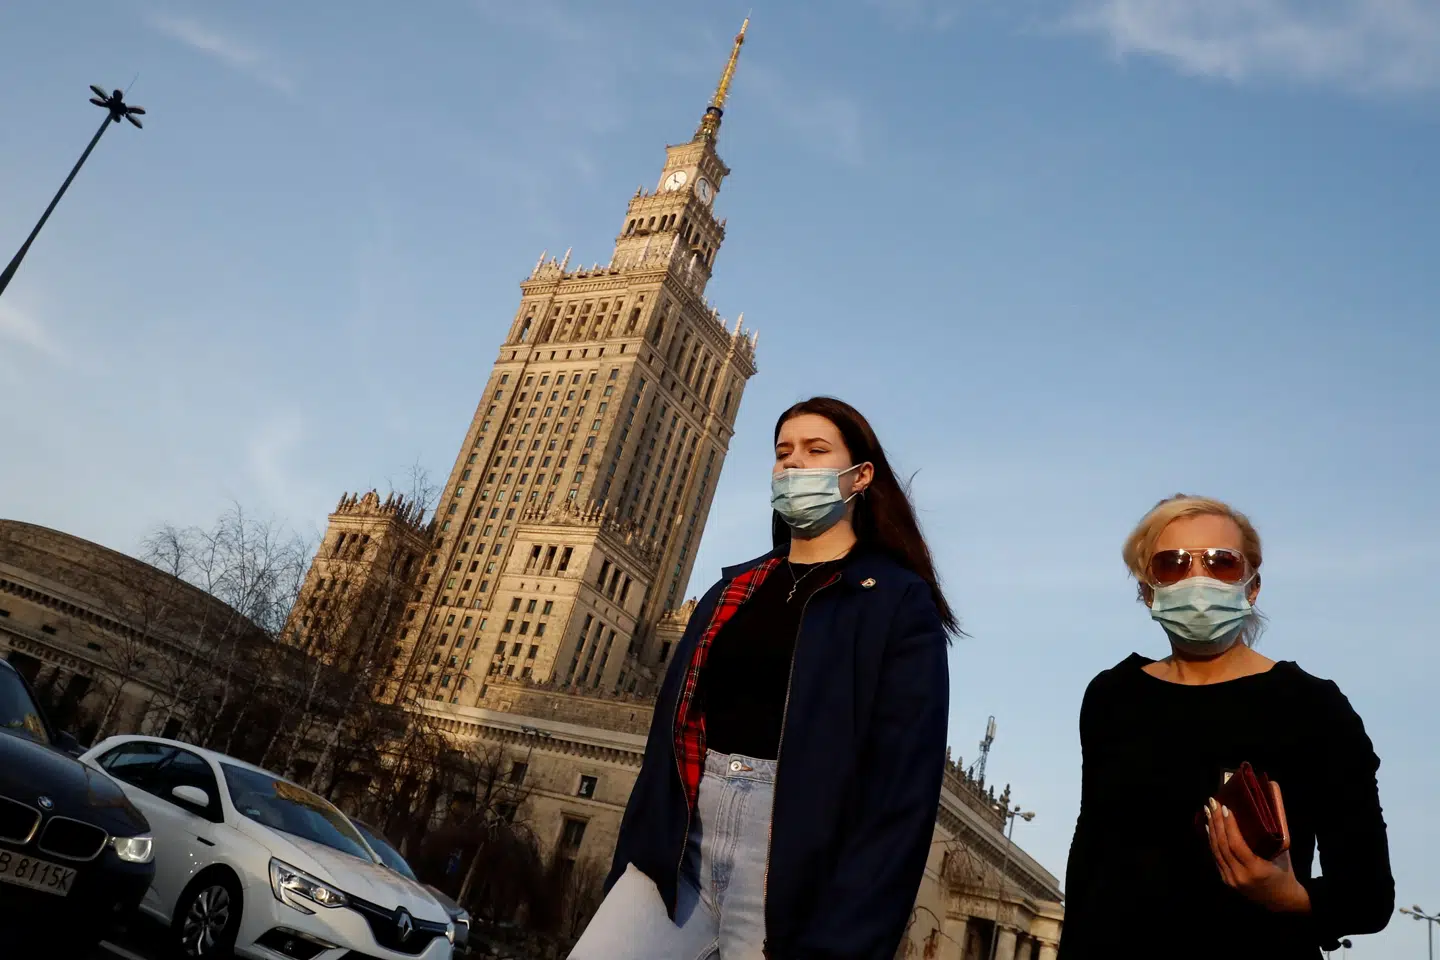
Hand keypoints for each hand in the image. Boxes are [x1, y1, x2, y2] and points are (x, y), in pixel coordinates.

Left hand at [1203, 780, 1311, 912]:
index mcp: (1256, 870)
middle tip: (1212, 803)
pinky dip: (1212, 841)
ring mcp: (1231, 880)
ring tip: (1208, 811)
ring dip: (1211, 829)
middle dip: (1216, 822)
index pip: (1236, 845)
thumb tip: (1260, 812)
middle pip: (1222, 846)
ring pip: (1216, 851)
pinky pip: (1216, 858)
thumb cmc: (1284, 874)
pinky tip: (1209, 828)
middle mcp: (1240, 876)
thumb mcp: (1281, 855)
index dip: (1229, 826)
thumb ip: (1270, 837)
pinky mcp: (1226, 880)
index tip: (1225, 808)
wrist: (1282, 901)